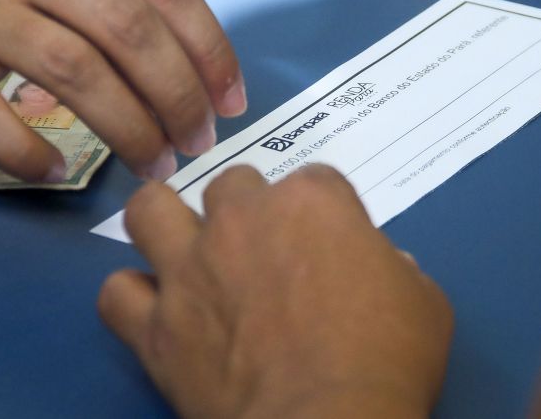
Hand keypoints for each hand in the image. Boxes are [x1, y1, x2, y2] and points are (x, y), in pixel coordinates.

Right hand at [0, 0, 243, 181]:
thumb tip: (185, 59)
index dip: (210, 49)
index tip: (230, 100)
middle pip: (130, 32)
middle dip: (179, 98)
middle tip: (196, 143)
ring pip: (75, 74)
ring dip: (129, 130)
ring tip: (154, 164)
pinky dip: (32, 154)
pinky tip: (57, 174)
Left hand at [98, 165, 452, 418]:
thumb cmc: (385, 361)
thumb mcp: (423, 303)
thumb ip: (393, 267)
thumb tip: (381, 266)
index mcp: (310, 203)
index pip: (312, 179)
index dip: (321, 212)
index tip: (327, 243)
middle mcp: (239, 220)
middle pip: (229, 184)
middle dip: (244, 211)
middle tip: (259, 250)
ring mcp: (189, 269)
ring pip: (150, 210)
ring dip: (164, 223)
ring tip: (181, 248)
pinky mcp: (156, 326)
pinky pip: (117, 293)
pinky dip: (133, 299)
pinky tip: (153, 311)